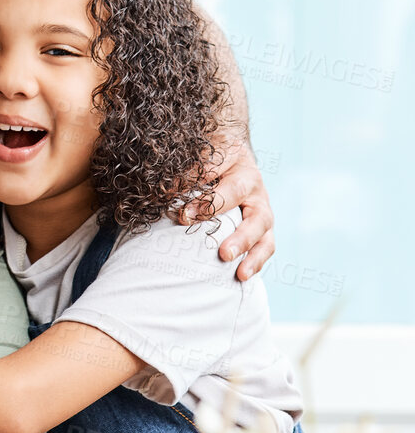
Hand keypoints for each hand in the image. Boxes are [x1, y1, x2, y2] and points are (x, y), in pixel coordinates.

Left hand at [183, 137, 273, 280]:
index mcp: (243, 173)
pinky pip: (266, 246)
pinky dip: (256, 262)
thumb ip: (191, 173)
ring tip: (240, 274)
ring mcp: (263, 211)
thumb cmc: (214, 158)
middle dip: (241, 237)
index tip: (185, 216)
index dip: (209, 204)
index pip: (229, 190)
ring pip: (265, 234)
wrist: (233, 155)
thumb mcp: (205, 157)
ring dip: (253, 255)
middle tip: (224, 254)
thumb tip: (166, 191)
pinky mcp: (263, 227)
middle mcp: (257, 193)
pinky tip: (242, 277)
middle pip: (256, 217)